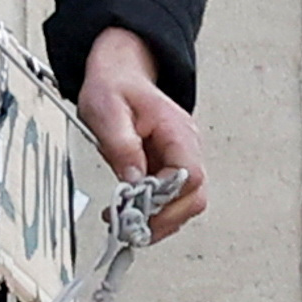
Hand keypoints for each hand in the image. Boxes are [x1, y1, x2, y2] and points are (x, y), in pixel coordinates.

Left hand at [75, 30, 206, 237]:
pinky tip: (131, 214)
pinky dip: (154, 213)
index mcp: (177, 131)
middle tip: (131, 228)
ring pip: (185, 204)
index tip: (138, 208)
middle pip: (194, 197)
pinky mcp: (168, 168)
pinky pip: (171, 200)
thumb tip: (133, 181)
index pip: (190, 176)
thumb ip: (121, 146)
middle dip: (164, 219)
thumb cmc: (115, 87)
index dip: (167, 199)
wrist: (119, 73)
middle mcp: (186, 147)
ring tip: (127, 224)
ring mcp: (179, 159)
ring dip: (159, 220)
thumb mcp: (107, 110)